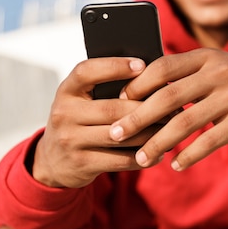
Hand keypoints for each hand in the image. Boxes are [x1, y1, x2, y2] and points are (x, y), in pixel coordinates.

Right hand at [32, 57, 161, 187]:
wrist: (53, 161)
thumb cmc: (79, 121)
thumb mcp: (81, 100)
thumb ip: (104, 88)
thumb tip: (150, 75)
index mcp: (66, 91)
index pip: (86, 72)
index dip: (114, 66)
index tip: (142, 65)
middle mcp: (64, 113)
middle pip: (112, 108)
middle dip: (147, 107)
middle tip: (174, 105)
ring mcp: (70, 140)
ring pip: (121, 135)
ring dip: (150, 132)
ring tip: (171, 127)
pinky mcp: (81, 164)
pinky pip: (120, 160)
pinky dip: (143, 156)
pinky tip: (159, 152)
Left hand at [109, 48, 227, 170]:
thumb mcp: (221, 66)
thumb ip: (190, 73)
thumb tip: (145, 88)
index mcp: (208, 57)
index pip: (162, 67)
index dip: (137, 85)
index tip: (118, 103)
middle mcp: (219, 73)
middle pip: (167, 97)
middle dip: (137, 118)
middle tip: (115, 134)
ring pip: (185, 123)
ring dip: (158, 144)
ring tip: (141, 159)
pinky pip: (209, 142)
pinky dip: (189, 156)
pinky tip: (176, 165)